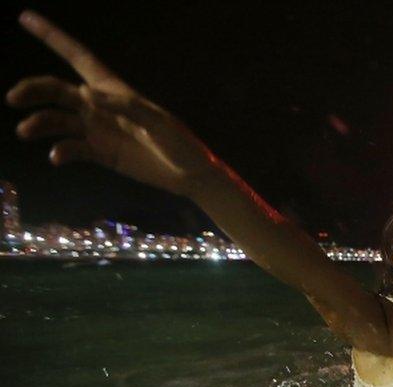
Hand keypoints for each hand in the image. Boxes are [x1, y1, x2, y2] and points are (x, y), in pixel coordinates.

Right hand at [6, 11, 221, 197]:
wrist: (189, 176)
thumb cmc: (179, 143)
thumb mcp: (157, 122)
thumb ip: (124, 106)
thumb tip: (86, 93)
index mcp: (114, 90)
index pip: (78, 57)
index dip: (52, 37)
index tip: (24, 17)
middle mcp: (100, 107)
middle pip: (57, 91)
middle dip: (33, 90)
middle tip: (12, 98)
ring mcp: (98, 130)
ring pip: (57, 120)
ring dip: (39, 123)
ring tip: (25, 131)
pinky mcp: (100, 153)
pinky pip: (72, 149)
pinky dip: (61, 151)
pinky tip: (57, 157)